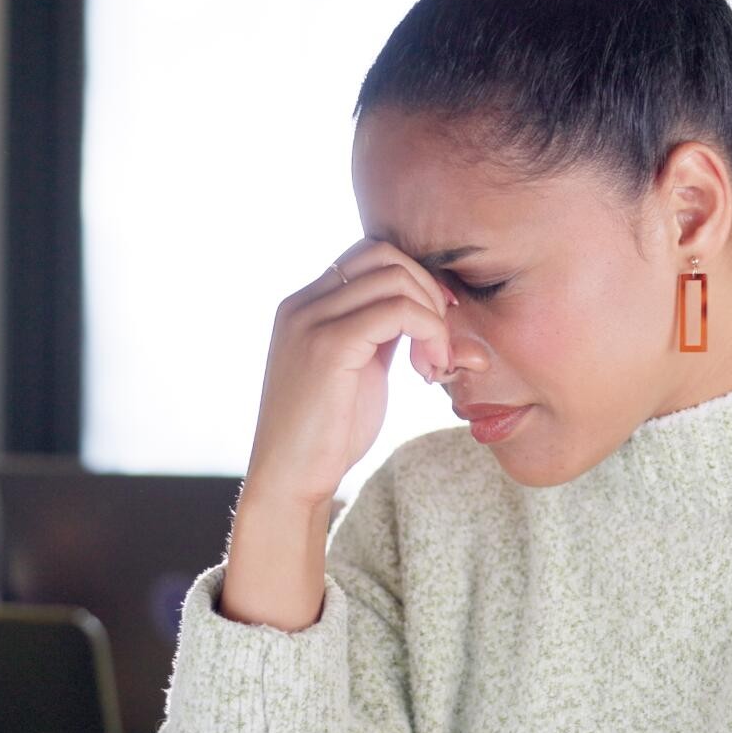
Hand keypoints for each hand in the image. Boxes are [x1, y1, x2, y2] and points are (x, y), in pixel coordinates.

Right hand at [244, 241, 457, 511]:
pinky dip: (429, 333)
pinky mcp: (328, 346)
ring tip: (435, 364)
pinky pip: (398, 311)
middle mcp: (303, 303)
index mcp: (306, 305)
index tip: (437, 324)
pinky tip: (429, 370)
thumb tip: (425, 309)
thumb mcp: (358, 370)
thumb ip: (380, 334)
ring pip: (396, 278)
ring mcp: (311, 321)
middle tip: (441, 343)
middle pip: (384, 254)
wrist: (291, 479)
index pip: (370, 256)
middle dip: (427, 290)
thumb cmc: (327, 435)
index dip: (415, 280)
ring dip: (433, 317)